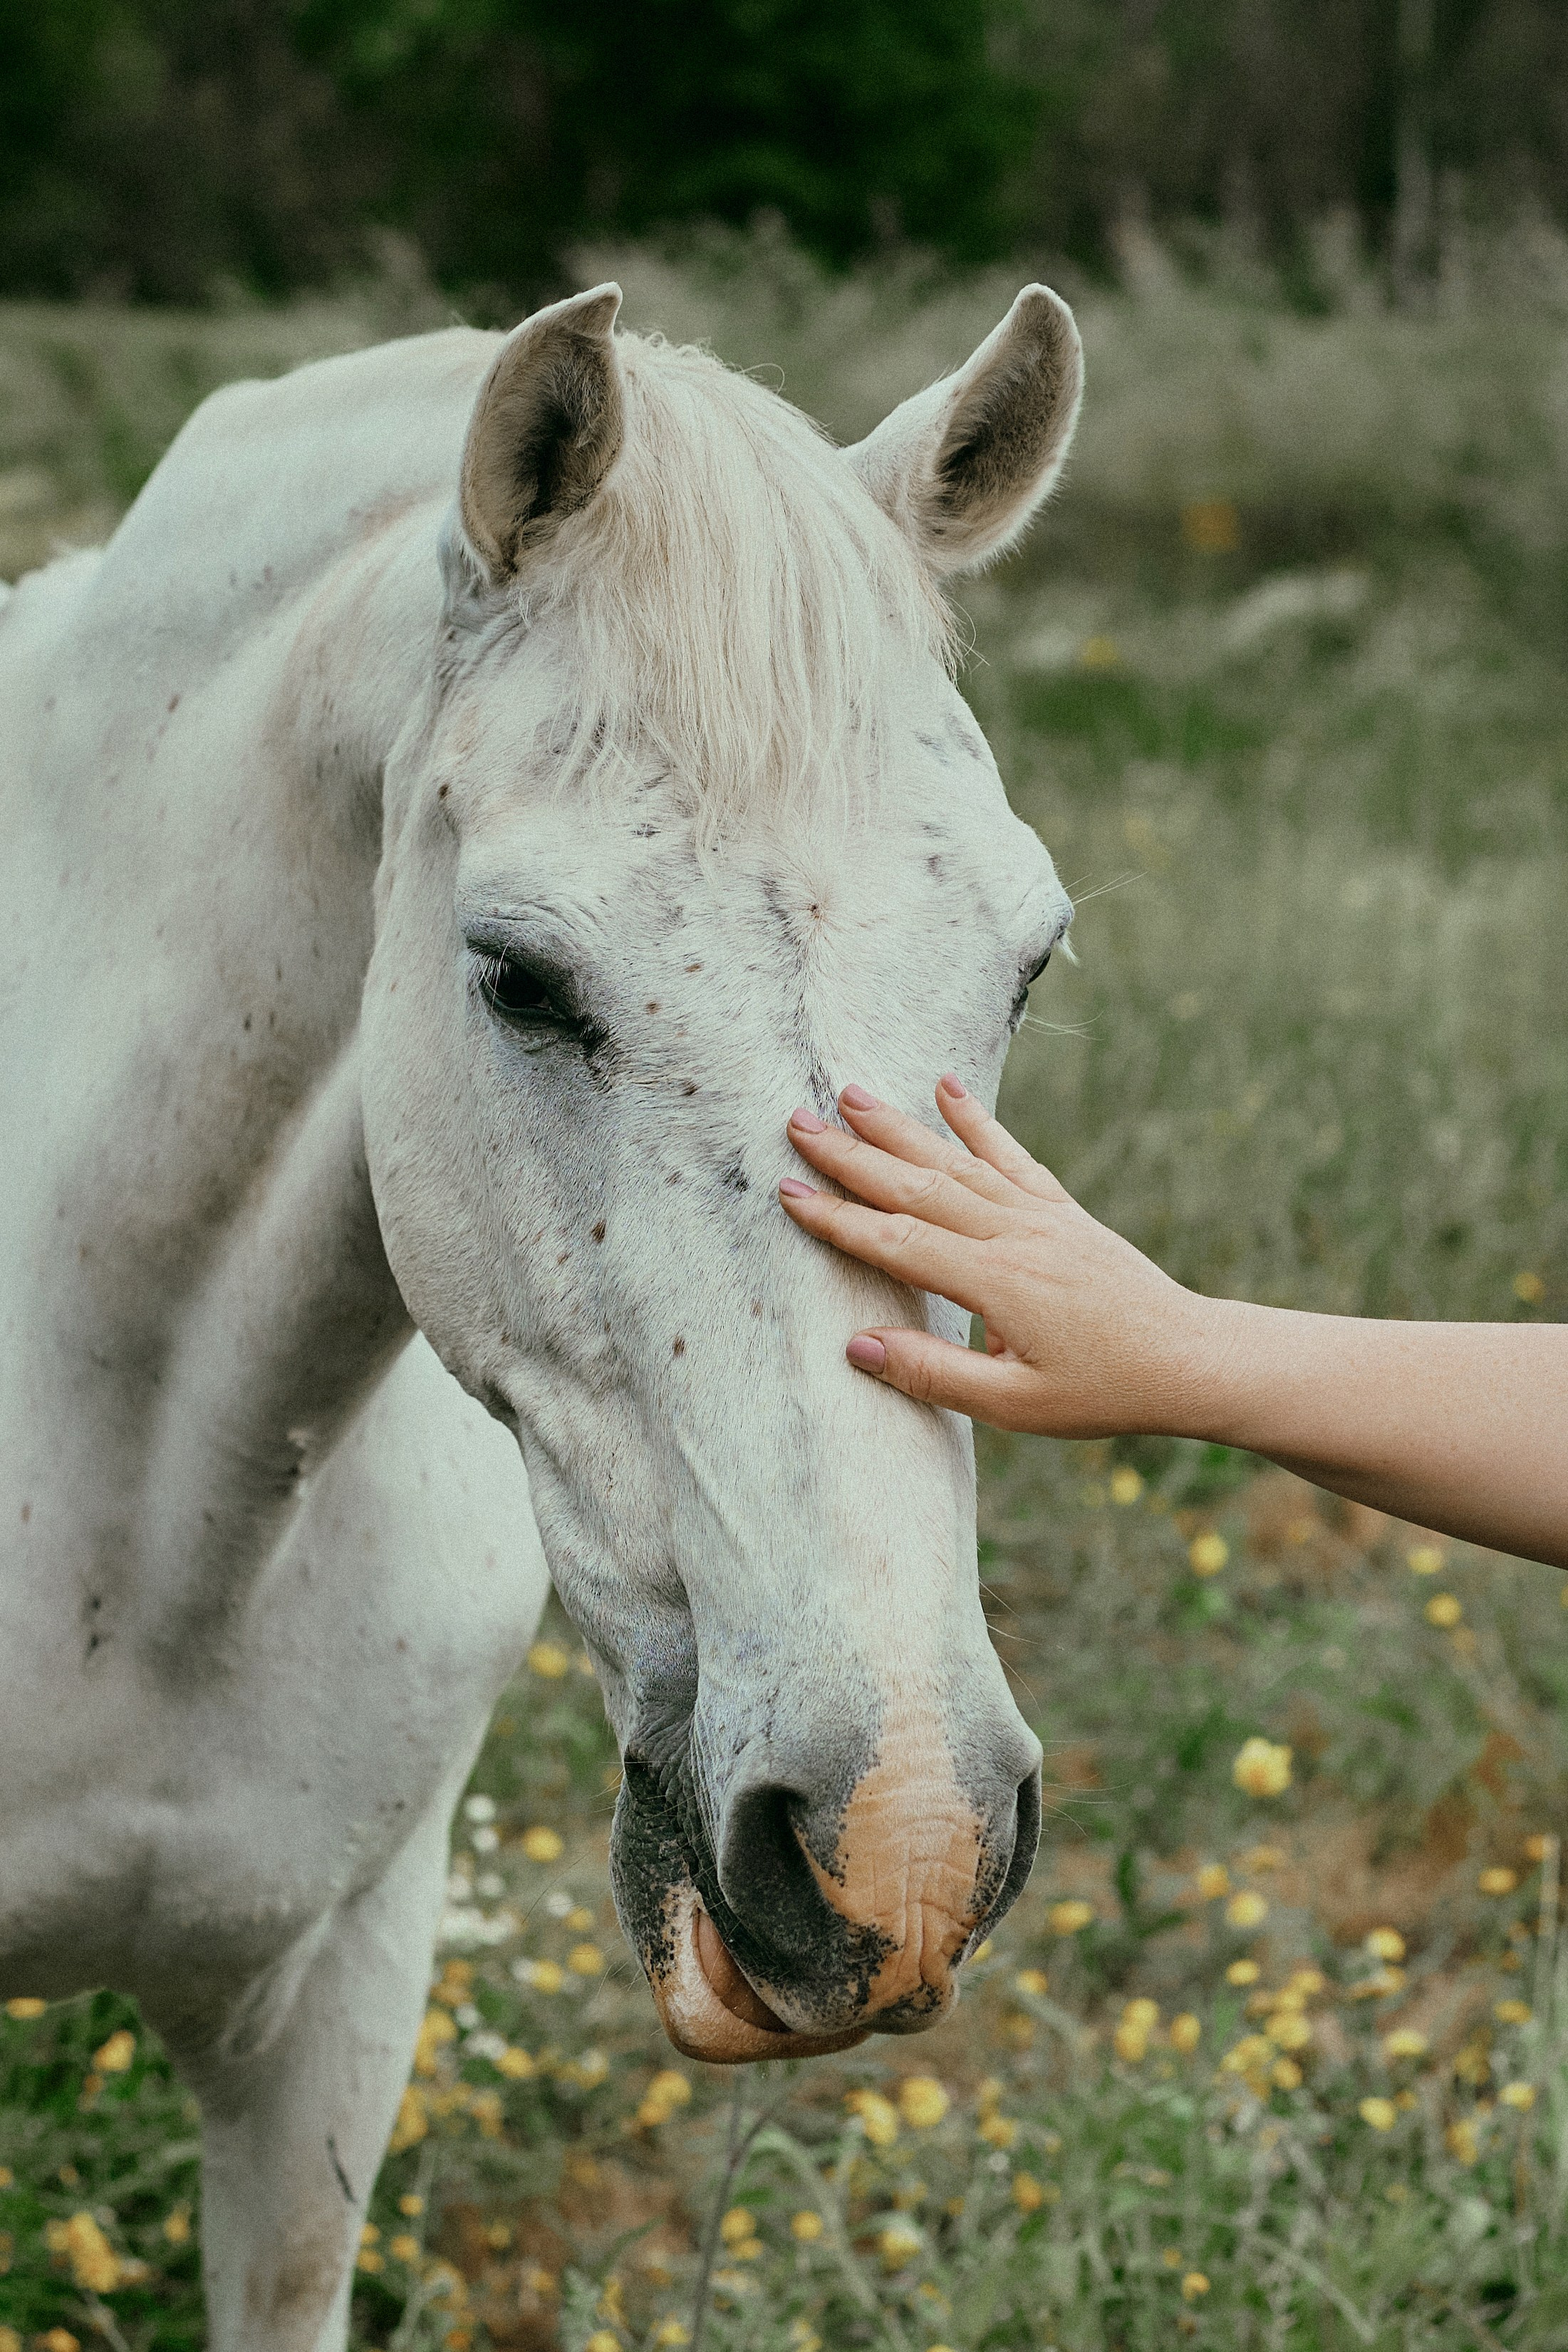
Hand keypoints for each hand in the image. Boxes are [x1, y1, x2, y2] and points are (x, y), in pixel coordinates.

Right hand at [778, 1076, 1219, 1436]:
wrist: (1190, 1359)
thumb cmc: (1105, 1391)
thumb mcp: (1016, 1405)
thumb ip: (934, 1374)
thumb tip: (857, 1344)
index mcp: (996, 1284)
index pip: (898, 1242)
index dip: (838, 1217)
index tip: (787, 1191)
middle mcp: (1014, 1236)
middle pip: (917, 1186)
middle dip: (851, 1155)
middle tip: (796, 1122)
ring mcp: (1040, 1216)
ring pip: (956, 1161)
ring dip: (899, 1127)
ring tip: (850, 1094)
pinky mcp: (1062, 1211)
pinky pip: (1010, 1155)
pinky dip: (975, 1119)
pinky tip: (946, 1087)